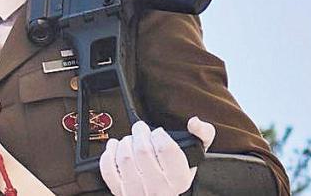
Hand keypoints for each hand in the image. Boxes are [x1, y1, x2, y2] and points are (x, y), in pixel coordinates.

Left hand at [99, 117, 215, 195]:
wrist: (162, 194)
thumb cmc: (175, 173)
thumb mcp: (195, 156)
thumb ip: (202, 135)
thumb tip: (195, 122)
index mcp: (179, 178)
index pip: (166, 148)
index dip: (159, 134)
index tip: (158, 132)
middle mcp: (159, 187)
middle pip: (143, 150)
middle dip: (139, 133)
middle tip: (140, 129)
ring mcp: (137, 190)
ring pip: (125, 158)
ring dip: (125, 142)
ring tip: (130, 140)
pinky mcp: (120, 190)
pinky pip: (108, 169)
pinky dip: (109, 153)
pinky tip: (116, 147)